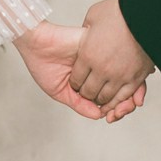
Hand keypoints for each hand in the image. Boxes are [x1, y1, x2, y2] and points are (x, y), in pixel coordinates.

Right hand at [16, 23, 135, 119]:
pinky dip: (119, 79)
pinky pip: (118, 62)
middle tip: (120, 112)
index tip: (114, 116)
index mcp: (91, 77)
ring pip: (123, 75)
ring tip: (118, 105)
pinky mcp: (101, 48)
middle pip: (122, 86)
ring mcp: (102, 58)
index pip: (110, 93)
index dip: (116, 107)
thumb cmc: (43, 65)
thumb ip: (80, 104)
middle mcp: (99, 67)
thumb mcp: (60, 92)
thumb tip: (99, 115)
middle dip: (126, 102)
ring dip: (125, 93)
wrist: (35, 44)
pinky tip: (115, 91)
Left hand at [69, 0, 155, 112]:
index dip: (75, 82)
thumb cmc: (121, 13)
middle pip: (88, 92)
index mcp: (88, 55)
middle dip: (86, 93)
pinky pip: (123, 97)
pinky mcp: (135, 79)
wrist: (147, 16)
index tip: (77, 81)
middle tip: (87, 90)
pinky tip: (114, 100)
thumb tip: (84, 37)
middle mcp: (102, 69)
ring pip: (105, 97)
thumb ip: (85, 31)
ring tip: (99, 95)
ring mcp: (119, 76)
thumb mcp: (93, 17)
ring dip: (100, 98)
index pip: (76, 80)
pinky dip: (117, 102)